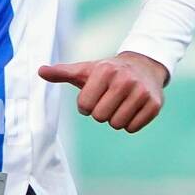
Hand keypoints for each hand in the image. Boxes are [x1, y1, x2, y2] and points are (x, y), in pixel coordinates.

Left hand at [37, 52, 167, 132]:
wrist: (143, 66)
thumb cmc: (107, 72)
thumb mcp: (85, 70)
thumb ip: (62, 72)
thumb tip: (40, 71)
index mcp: (105, 71)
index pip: (85, 106)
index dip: (85, 105)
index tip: (93, 96)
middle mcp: (125, 80)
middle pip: (100, 117)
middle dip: (100, 112)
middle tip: (107, 101)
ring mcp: (142, 92)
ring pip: (117, 124)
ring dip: (114, 119)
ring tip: (119, 104)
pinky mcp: (155, 105)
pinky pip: (133, 128)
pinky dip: (129, 124)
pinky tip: (131, 109)